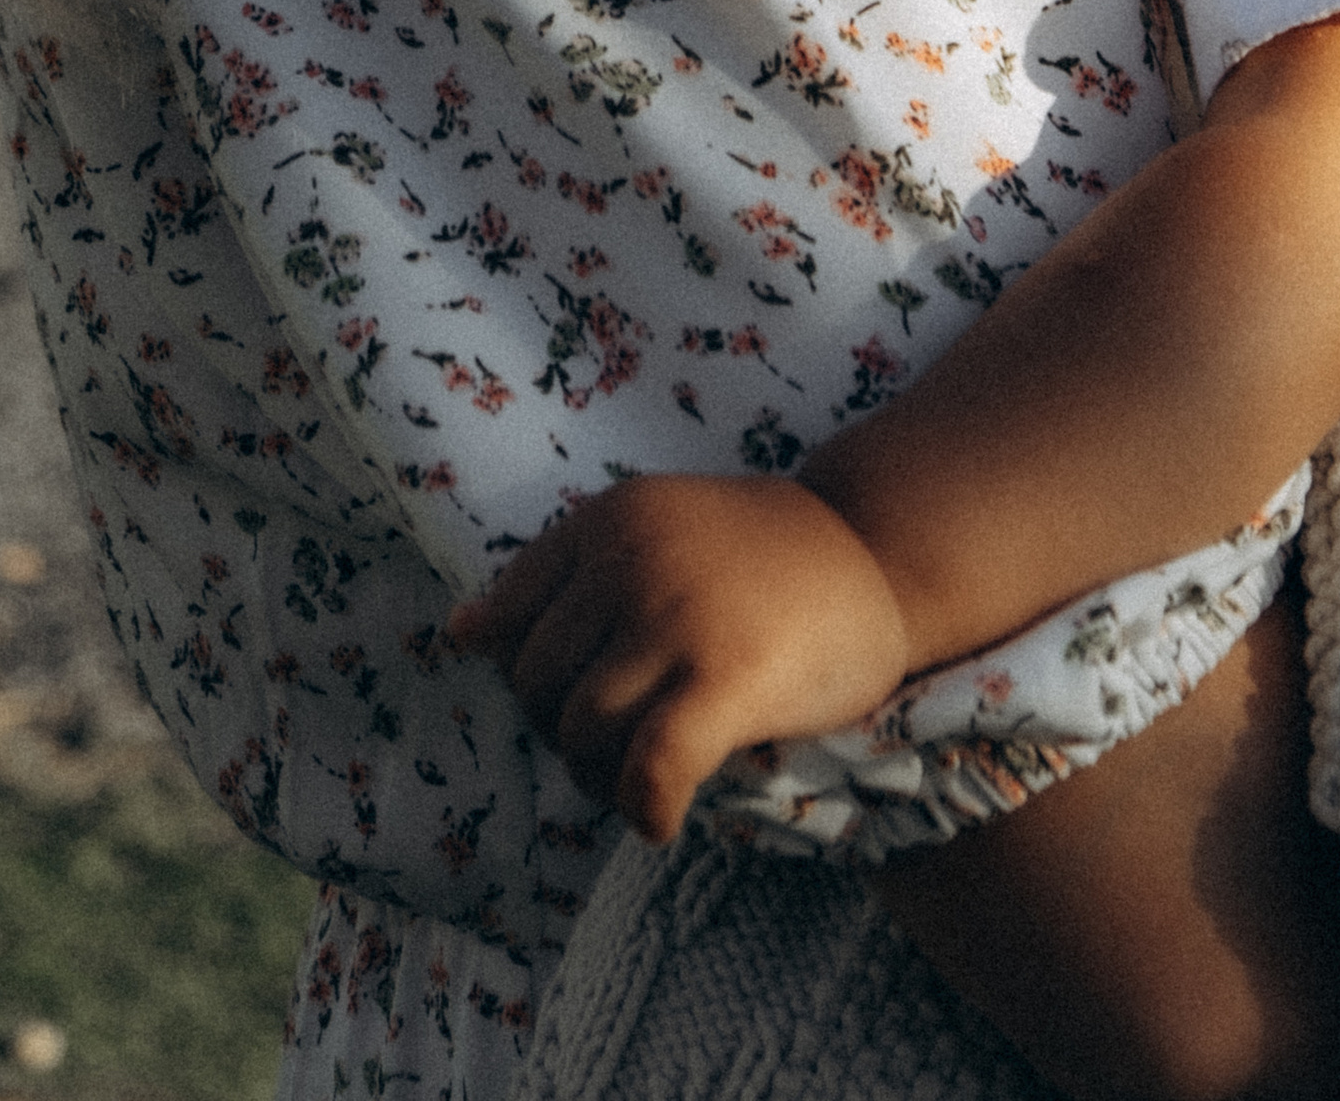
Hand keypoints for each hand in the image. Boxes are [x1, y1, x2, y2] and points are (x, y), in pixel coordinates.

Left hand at [447, 473, 911, 842]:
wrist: (881, 554)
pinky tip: (662, 820)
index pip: (507, 622)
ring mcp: (677, 618)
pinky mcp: (727, 678)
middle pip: (537, 687)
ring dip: (602, 782)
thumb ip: (563, 578)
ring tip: (646, 778)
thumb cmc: (761, 556)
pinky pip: (646, 770)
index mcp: (608, 520)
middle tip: (622, 750)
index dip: (531, 681)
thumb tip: (459, 635)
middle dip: (565, 736)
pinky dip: (643, 810)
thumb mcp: (653, 532)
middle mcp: (630, 559)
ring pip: (582, 735)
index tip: (579, 699)